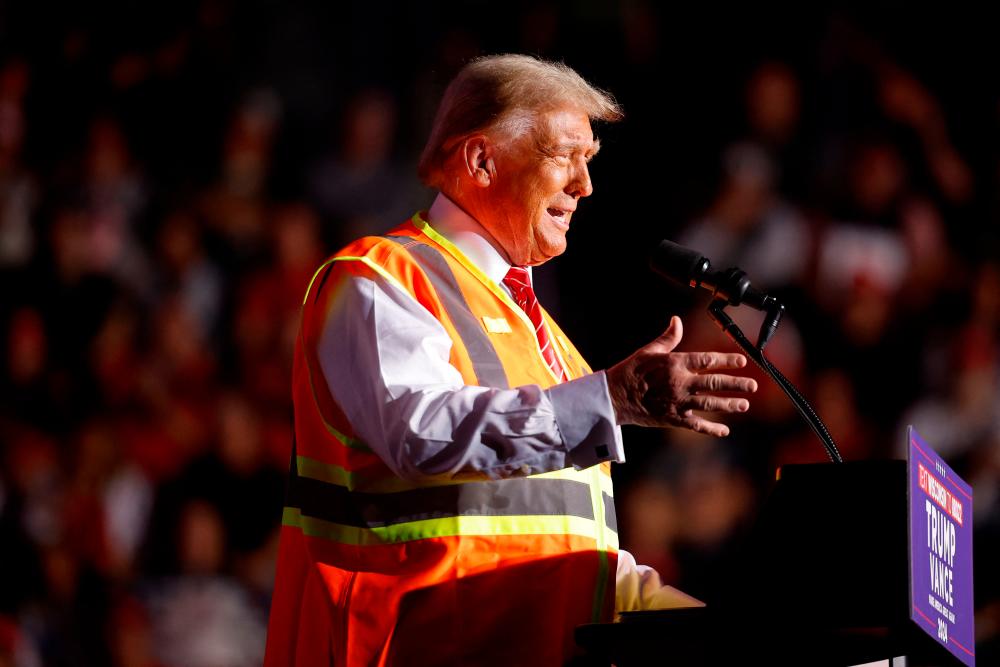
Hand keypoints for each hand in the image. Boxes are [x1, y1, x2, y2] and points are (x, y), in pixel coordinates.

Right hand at [606, 316, 756, 435]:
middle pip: (714, 382)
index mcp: (675, 363)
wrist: (614, 396)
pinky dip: (711, 428)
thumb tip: (676, 320)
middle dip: (736, 384)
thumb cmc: (631, 371)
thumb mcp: (648, 350)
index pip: (707, 360)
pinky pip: (696, 424)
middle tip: (753, 386)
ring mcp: (678, 401)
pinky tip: (724, 431)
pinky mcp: (672, 418)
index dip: (727, 360)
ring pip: (710, 403)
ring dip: (729, 404)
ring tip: (744, 404)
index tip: (742, 361)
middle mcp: (680, 382)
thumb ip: (668, 337)